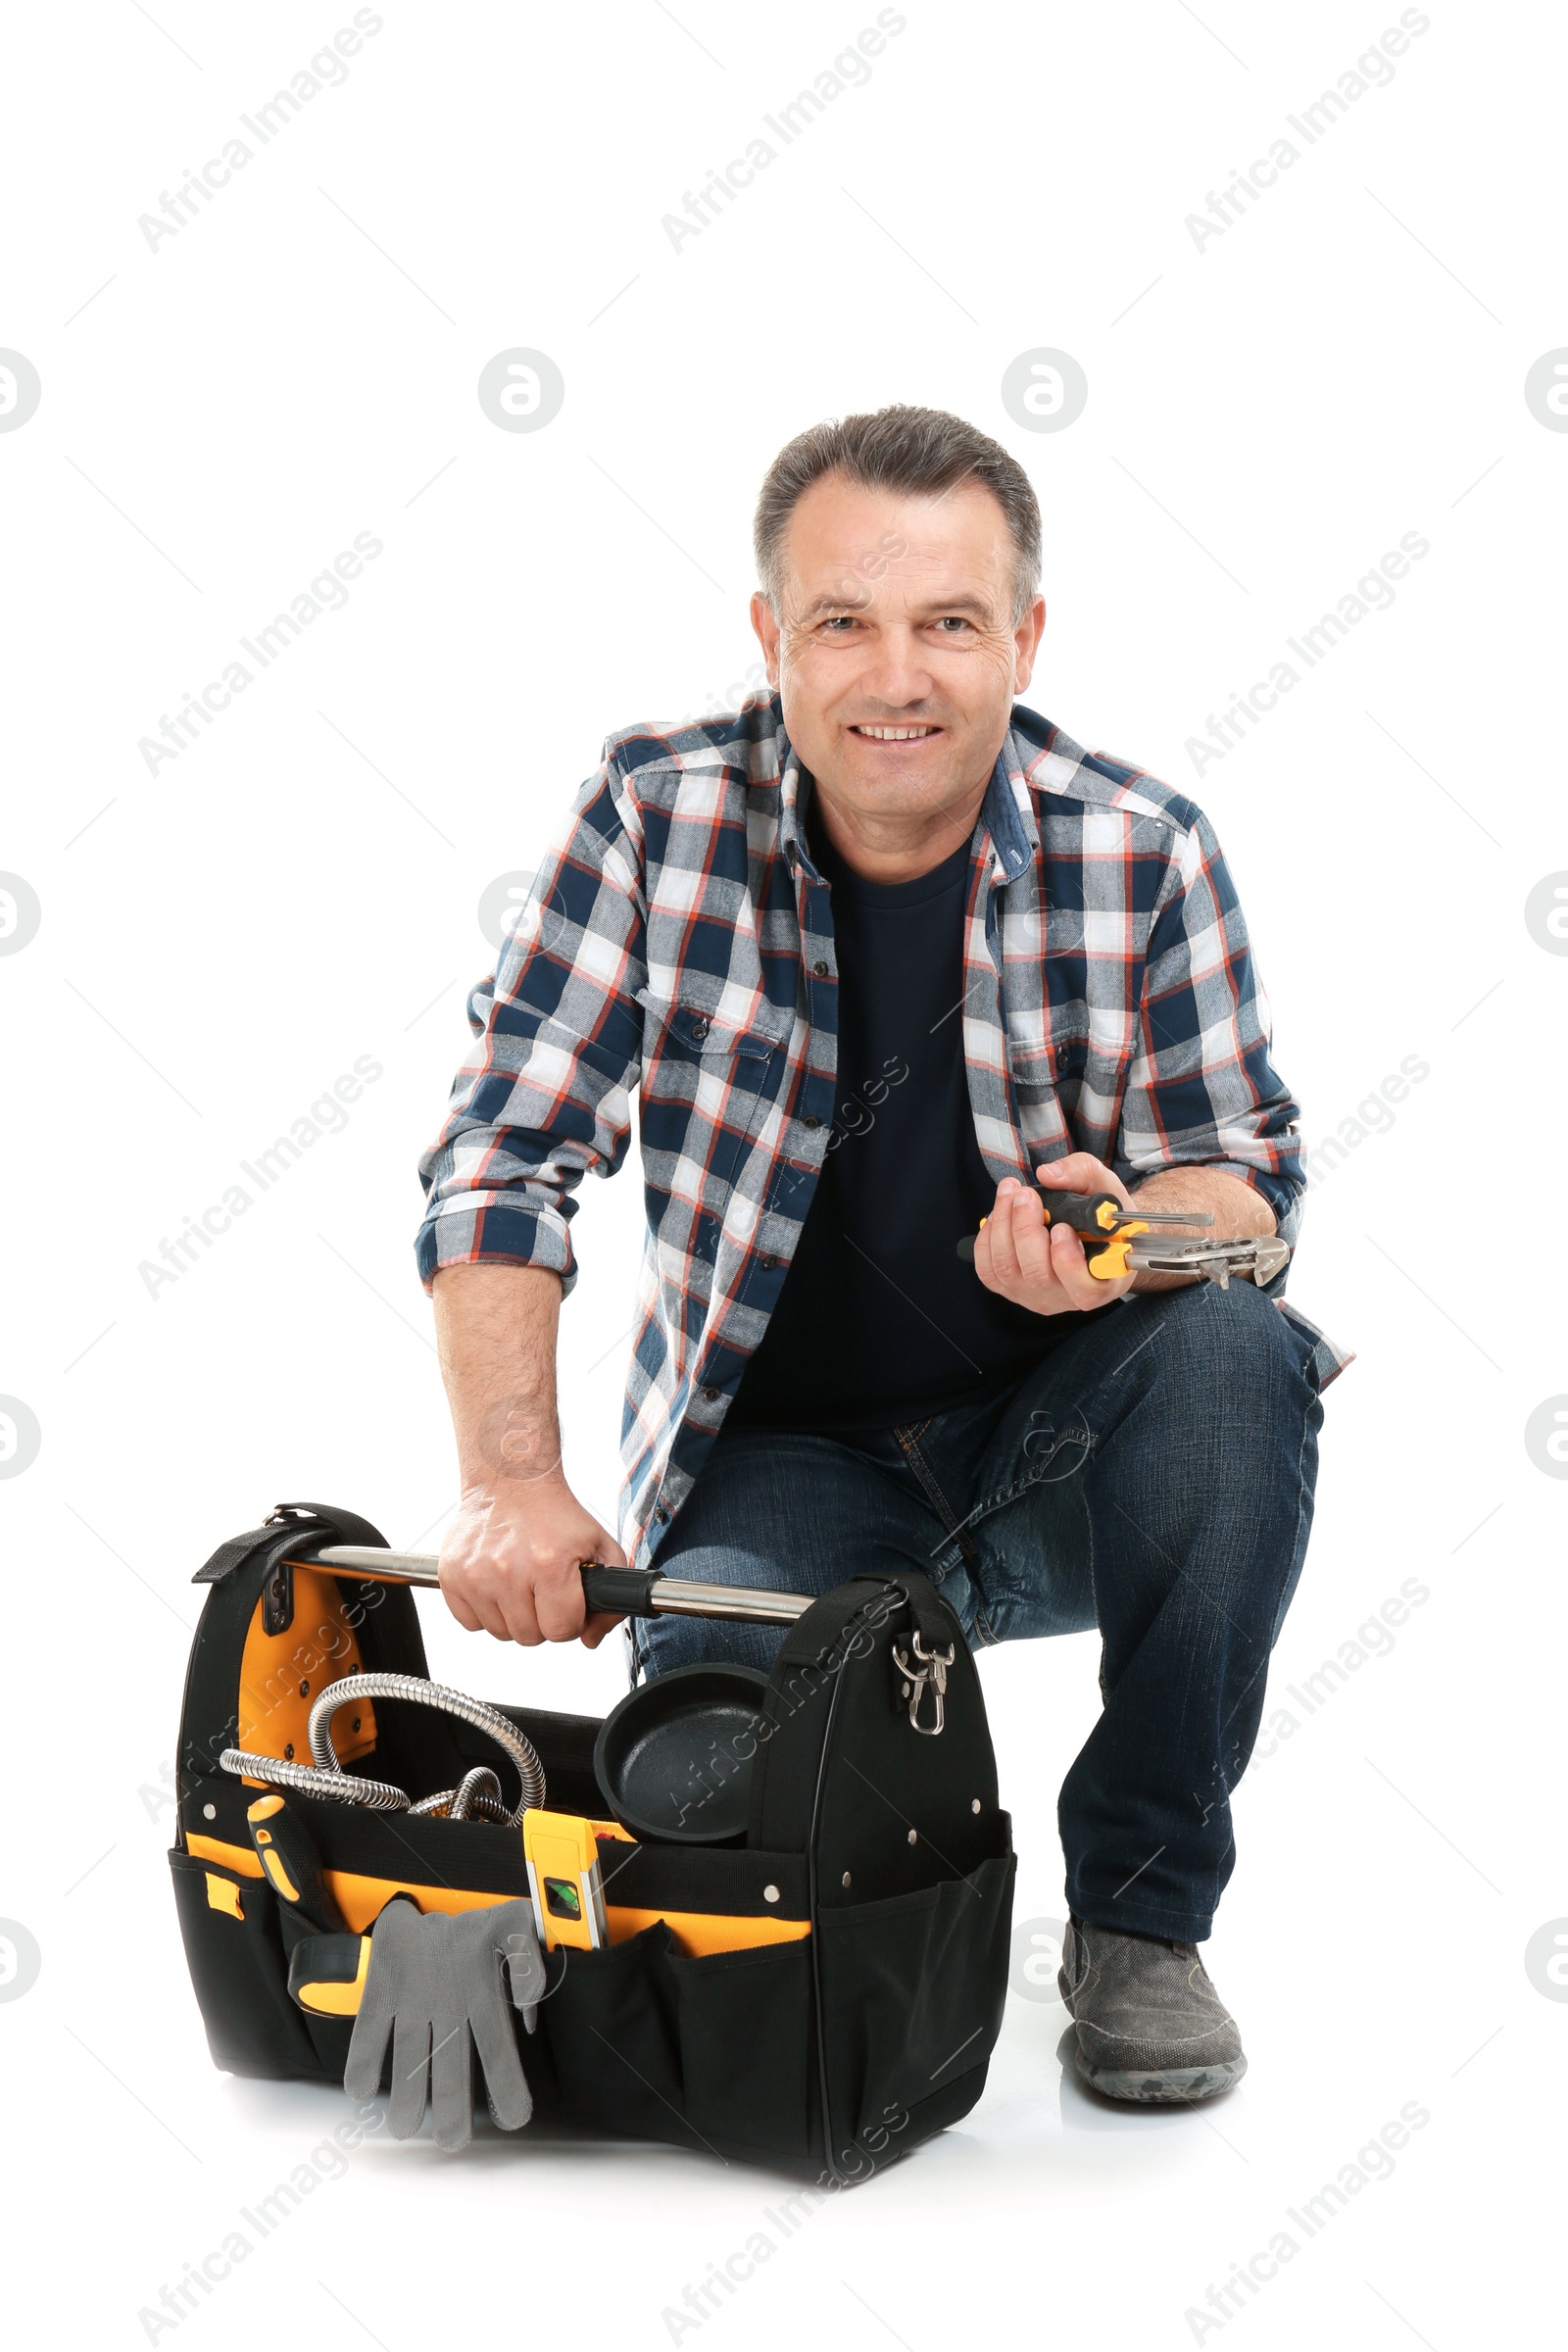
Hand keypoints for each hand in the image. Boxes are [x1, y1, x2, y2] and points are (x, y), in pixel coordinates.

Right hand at [438, 1477, 626, 1647]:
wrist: (511, 1481)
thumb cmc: (553, 1513)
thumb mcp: (599, 1545)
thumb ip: (610, 1596)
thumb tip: (591, 1638)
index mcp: (549, 1563)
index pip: (561, 1630)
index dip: (569, 1621)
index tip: (566, 1603)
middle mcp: (508, 1570)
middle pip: (530, 1636)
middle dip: (541, 1619)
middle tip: (542, 1589)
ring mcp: (475, 1575)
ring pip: (500, 1632)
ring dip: (513, 1615)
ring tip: (520, 1582)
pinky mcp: (452, 1576)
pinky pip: (470, 1622)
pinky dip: (485, 1611)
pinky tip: (497, 1585)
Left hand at [971, 1151, 1136, 1315]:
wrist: (1093, 1234)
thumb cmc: (1102, 1216)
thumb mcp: (1106, 1187)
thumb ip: (1083, 1175)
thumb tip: (1048, 1175)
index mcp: (1104, 1281)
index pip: (1085, 1290)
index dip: (1068, 1261)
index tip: (1062, 1227)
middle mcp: (1069, 1297)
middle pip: (1037, 1274)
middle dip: (1025, 1228)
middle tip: (1025, 1195)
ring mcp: (1037, 1296)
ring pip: (1008, 1270)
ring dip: (1002, 1226)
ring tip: (1010, 1193)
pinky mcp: (1011, 1290)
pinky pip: (988, 1271)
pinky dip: (988, 1239)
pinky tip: (999, 1214)